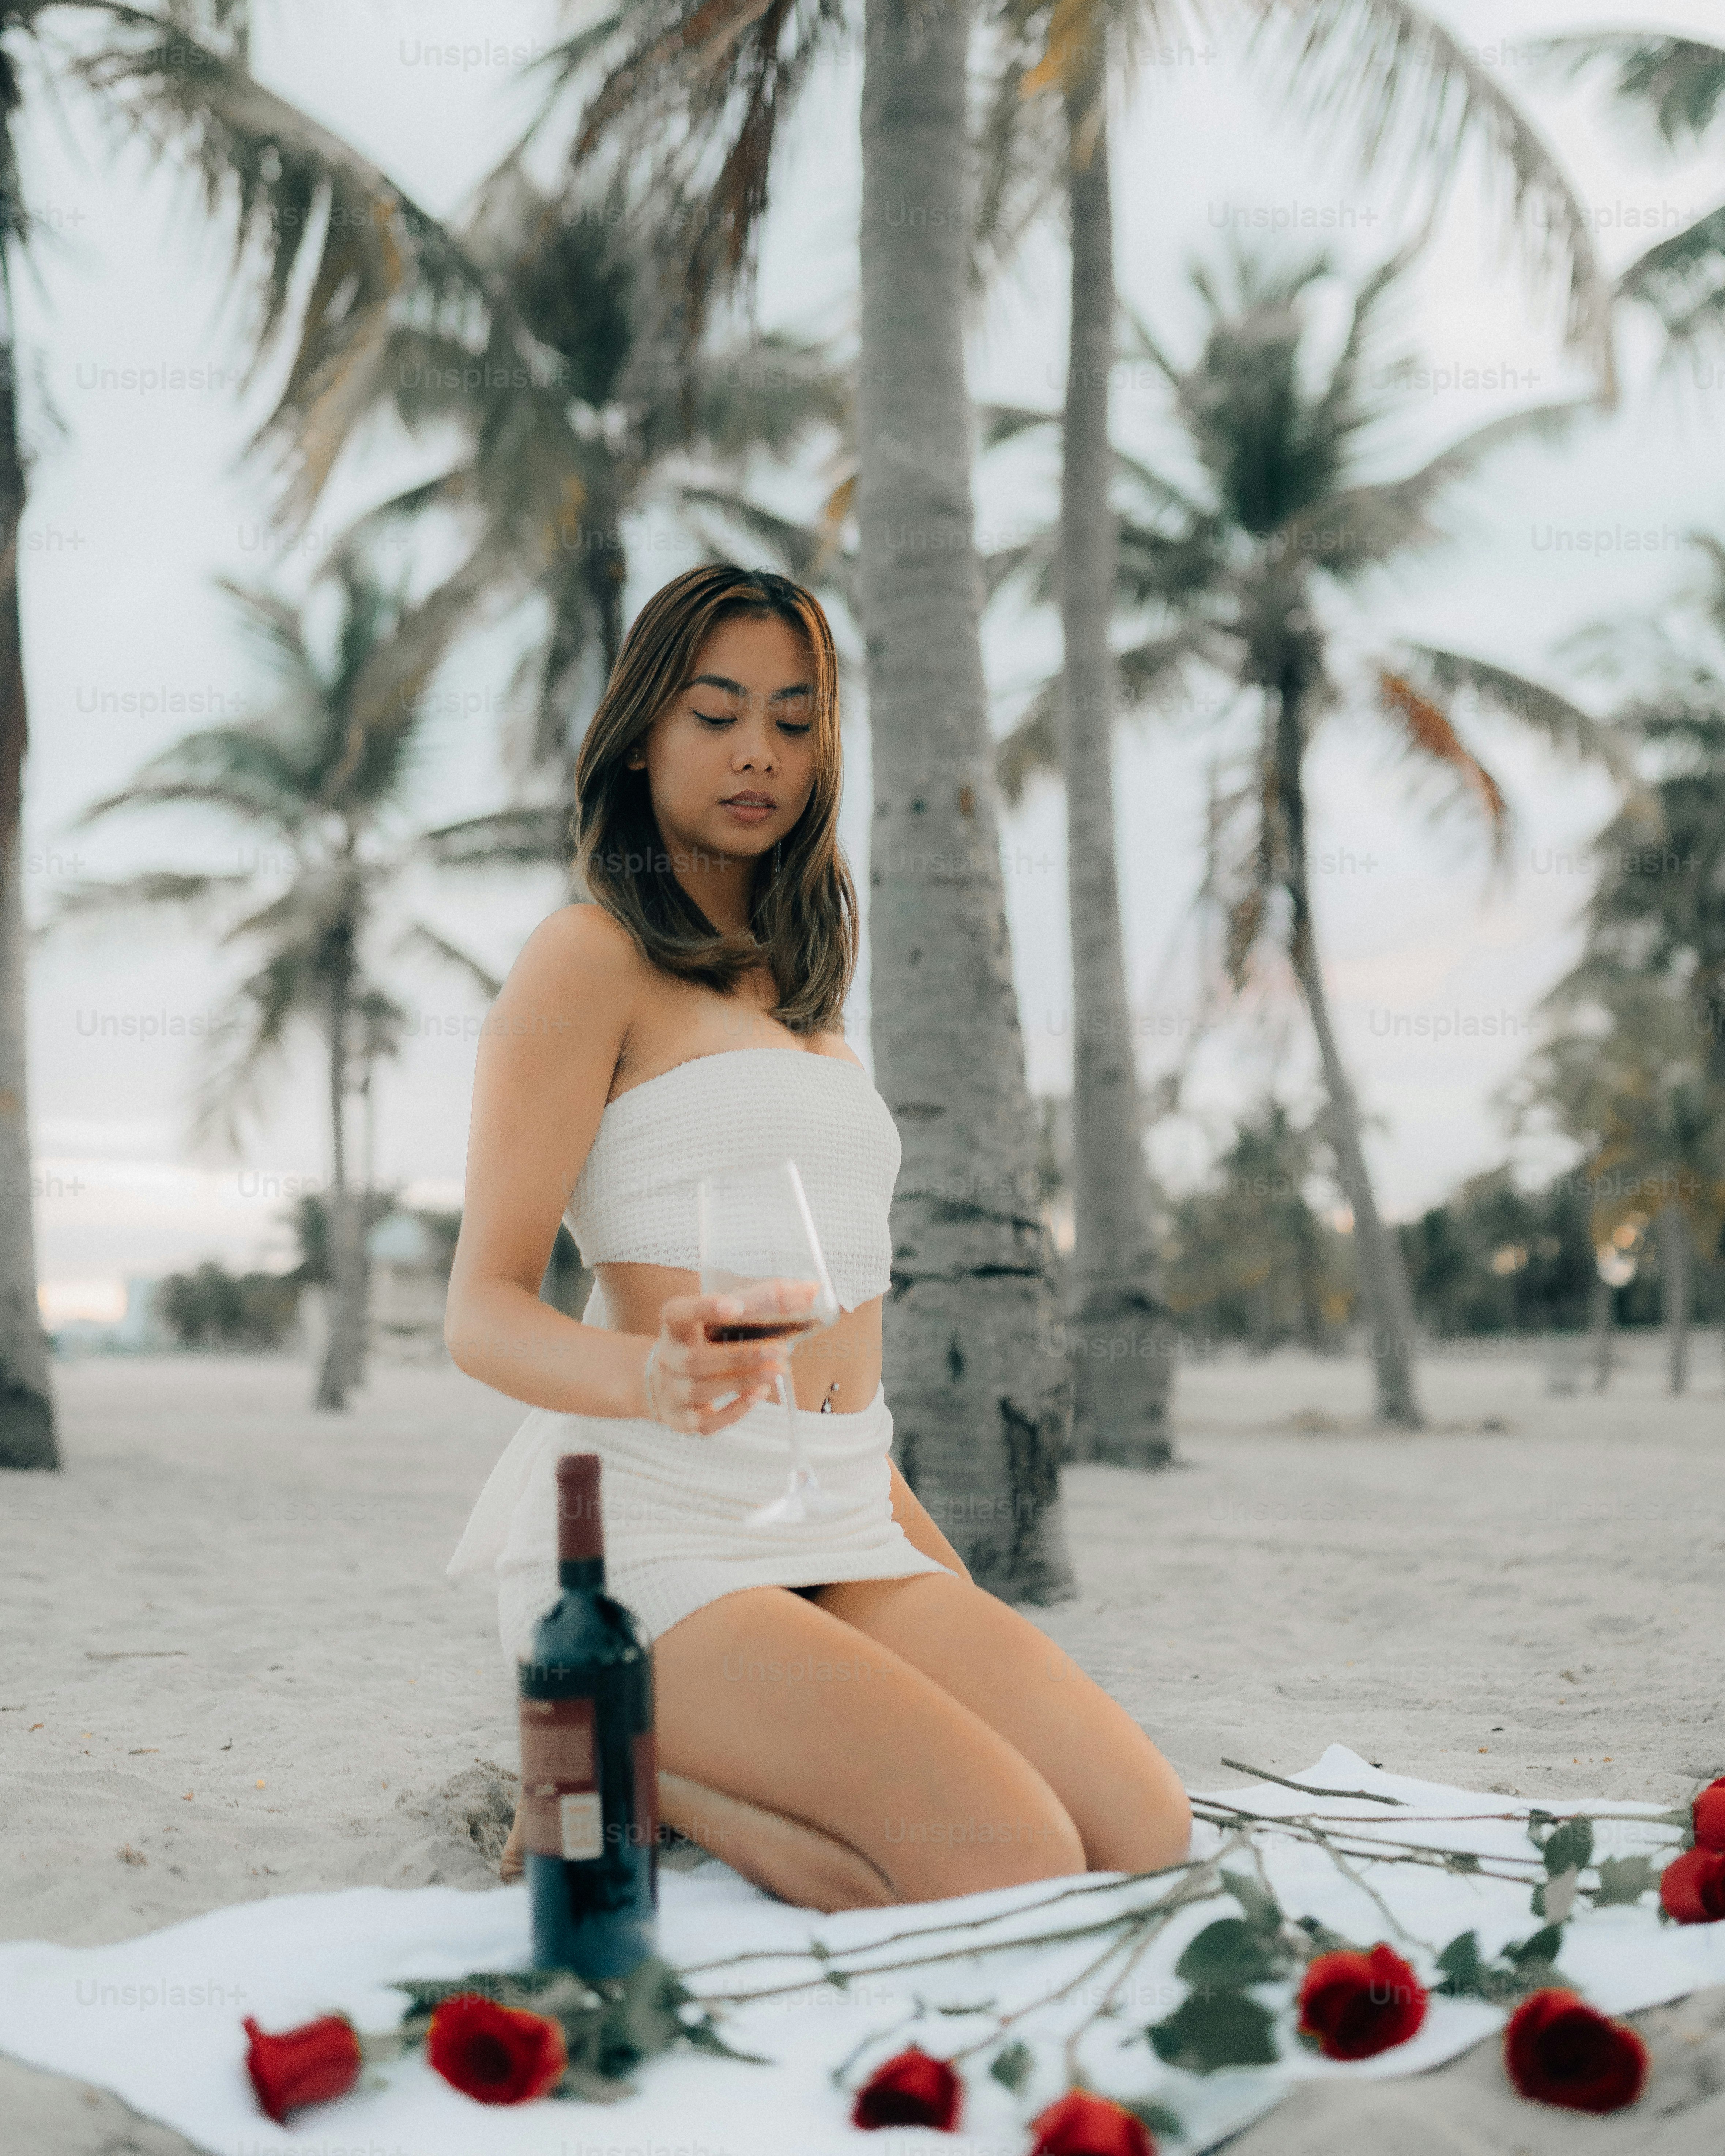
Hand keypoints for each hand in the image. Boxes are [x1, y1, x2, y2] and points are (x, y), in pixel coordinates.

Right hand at [643, 1280, 817, 1435]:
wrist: (668, 1379)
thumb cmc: (708, 1339)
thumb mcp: (728, 1315)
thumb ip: (767, 1300)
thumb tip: (813, 1290)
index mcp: (675, 1326)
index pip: (677, 1313)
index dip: (703, 1308)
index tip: (735, 1305)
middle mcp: (669, 1358)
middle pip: (697, 1359)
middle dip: (741, 1355)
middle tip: (780, 1349)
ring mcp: (672, 1391)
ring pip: (702, 1389)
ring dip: (743, 1380)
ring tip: (778, 1370)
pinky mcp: (682, 1420)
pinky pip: (707, 1422)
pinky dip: (735, 1410)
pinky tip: (759, 1393)